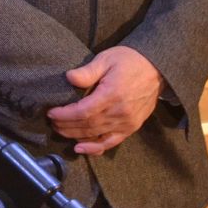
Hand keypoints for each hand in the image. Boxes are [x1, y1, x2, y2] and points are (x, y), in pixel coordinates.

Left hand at [46, 46, 161, 155]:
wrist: (156, 69)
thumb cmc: (129, 61)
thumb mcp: (106, 59)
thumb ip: (87, 71)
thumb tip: (69, 77)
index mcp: (112, 94)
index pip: (83, 111)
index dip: (65, 115)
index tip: (51, 113)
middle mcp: (120, 112)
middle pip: (87, 125)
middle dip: (66, 126)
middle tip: (52, 122)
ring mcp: (127, 123)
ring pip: (96, 135)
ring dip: (75, 135)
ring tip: (60, 131)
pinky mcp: (131, 128)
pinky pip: (111, 142)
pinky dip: (95, 147)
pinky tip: (81, 148)